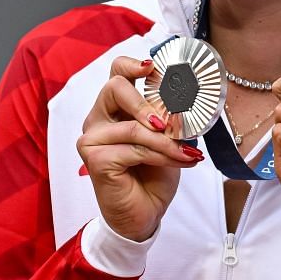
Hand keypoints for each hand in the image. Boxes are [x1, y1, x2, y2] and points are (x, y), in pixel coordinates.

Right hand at [77, 56, 201, 241]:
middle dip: (147, 103)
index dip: (132, 65)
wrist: (145, 214)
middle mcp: (98, 119)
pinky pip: (134, 149)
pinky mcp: (95, 159)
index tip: (153, 67)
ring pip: (133, 127)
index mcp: (114, 109)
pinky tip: (179, 161)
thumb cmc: (153, 176)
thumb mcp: (168, 141)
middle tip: (171, 123)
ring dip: (166, 141)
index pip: (116, 73)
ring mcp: (92, 139)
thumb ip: (169, 119)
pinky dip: (161, 155)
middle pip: (115, 88)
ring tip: (188, 153)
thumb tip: (185, 102)